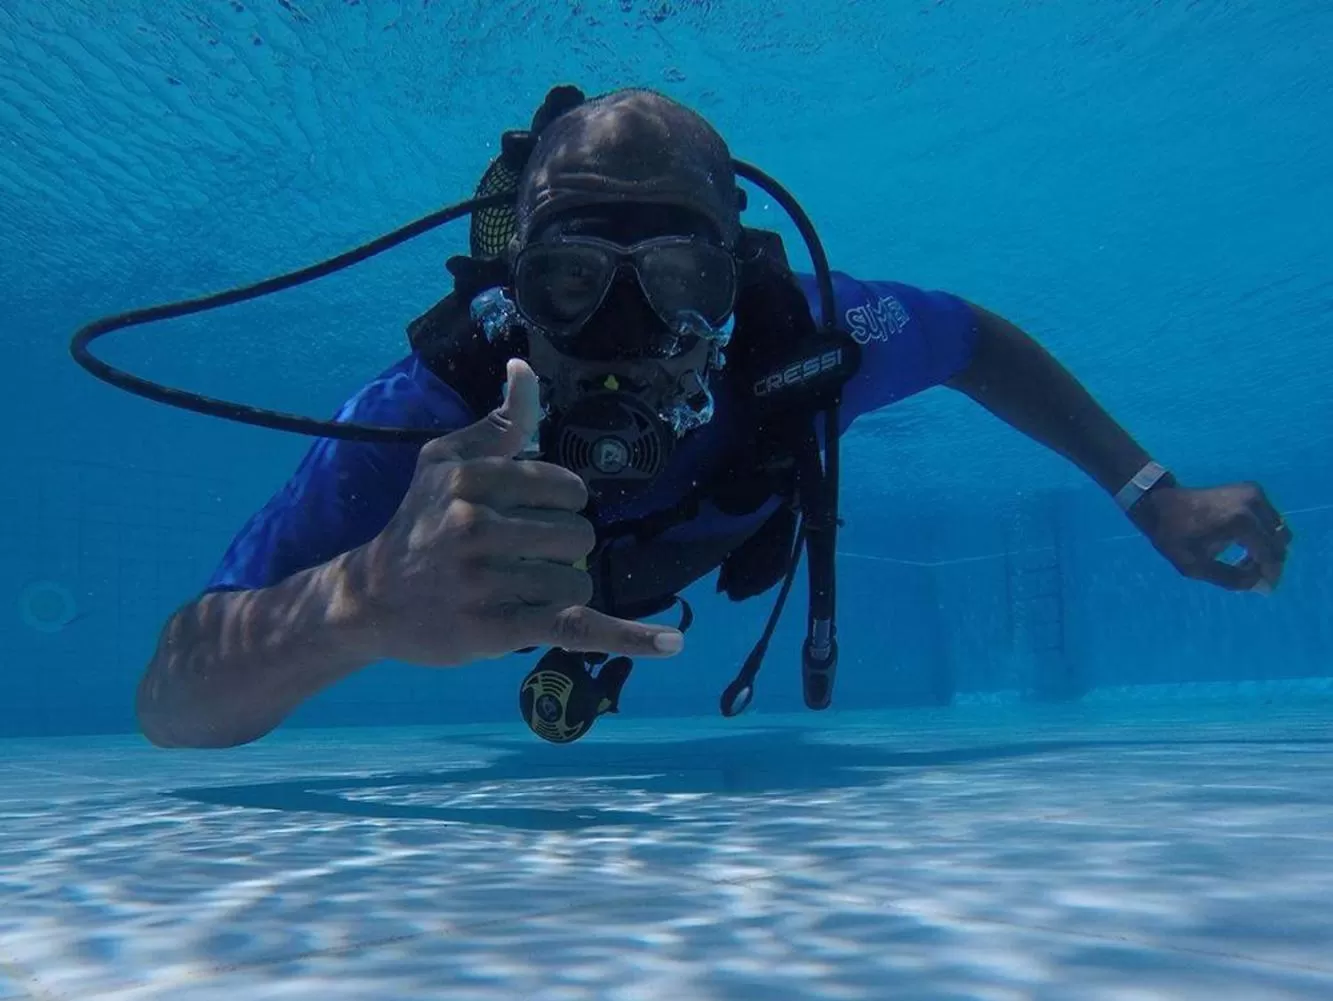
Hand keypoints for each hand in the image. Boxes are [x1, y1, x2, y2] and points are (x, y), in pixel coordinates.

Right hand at [344, 358, 684, 665]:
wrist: (371, 598)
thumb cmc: (419, 523)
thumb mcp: (446, 461)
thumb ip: (500, 422)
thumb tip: (525, 367)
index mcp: (471, 479)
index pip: (566, 488)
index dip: (560, 505)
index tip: (526, 517)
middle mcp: (475, 527)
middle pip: (577, 535)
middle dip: (558, 549)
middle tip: (512, 559)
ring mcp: (485, 581)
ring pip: (576, 578)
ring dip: (559, 588)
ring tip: (515, 589)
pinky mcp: (496, 629)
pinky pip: (575, 627)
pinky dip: (627, 637)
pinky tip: (672, 642)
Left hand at [1130, 481, 1292, 592]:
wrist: (1160, 503)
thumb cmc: (1173, 537)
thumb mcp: (1196, 567)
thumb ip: (1231, 579)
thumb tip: (1261, 586)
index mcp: (1241, 522)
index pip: (1271, 555)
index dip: (1270, 575)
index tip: (1261, 588)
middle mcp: (1253, 504)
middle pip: (1279, 542)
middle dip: (1269, 563)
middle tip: (1248, 575)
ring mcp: (1254, 493)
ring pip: (1278, 531)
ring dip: (1267, 549)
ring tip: (1242, 562)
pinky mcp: (1251, 490)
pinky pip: (1269, 519)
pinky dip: (1262, 535)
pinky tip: (1242, 547)